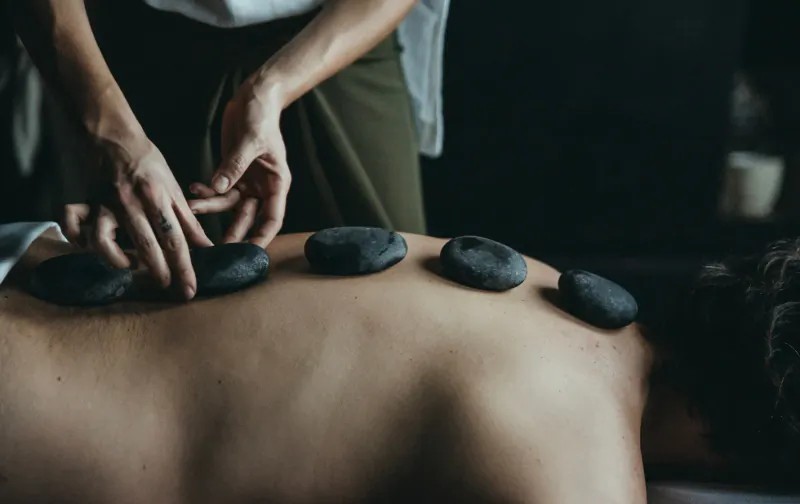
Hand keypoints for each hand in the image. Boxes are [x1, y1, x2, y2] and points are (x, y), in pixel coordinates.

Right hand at [64, 134, 212, 299]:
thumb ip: (189, 222)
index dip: (184, 267)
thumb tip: (207, 248)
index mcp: (157, 197)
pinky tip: (89, 249)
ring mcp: (104, 204)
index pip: (175, 239)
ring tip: (133, 266)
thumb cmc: (149, 165)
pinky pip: (72, 224)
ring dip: (118, 260)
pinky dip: (77, 239)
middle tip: (170, 287)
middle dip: (160, 272)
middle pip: (146, 245)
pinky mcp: (86, 203)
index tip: (190, 288)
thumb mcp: (175, 190)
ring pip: (104, 241)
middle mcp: (130, 203)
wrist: (114, 137)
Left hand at [188, 82, 290, 247]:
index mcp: (277, 183)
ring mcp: (247, 181)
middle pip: (248, 218)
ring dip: (211, 207)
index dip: (262, 238)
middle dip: (232, 232)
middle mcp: (263, 187)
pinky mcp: (231, 173)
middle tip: (214, 248)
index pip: (272, 219)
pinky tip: (194, 188)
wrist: (254, 97)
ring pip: (229, 205)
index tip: (249, 254)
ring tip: (192, 206)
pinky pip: (217, 189)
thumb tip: (218, 188)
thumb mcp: (251, 140)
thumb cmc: (261, 117)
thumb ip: (235, 165)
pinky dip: (206, 190)